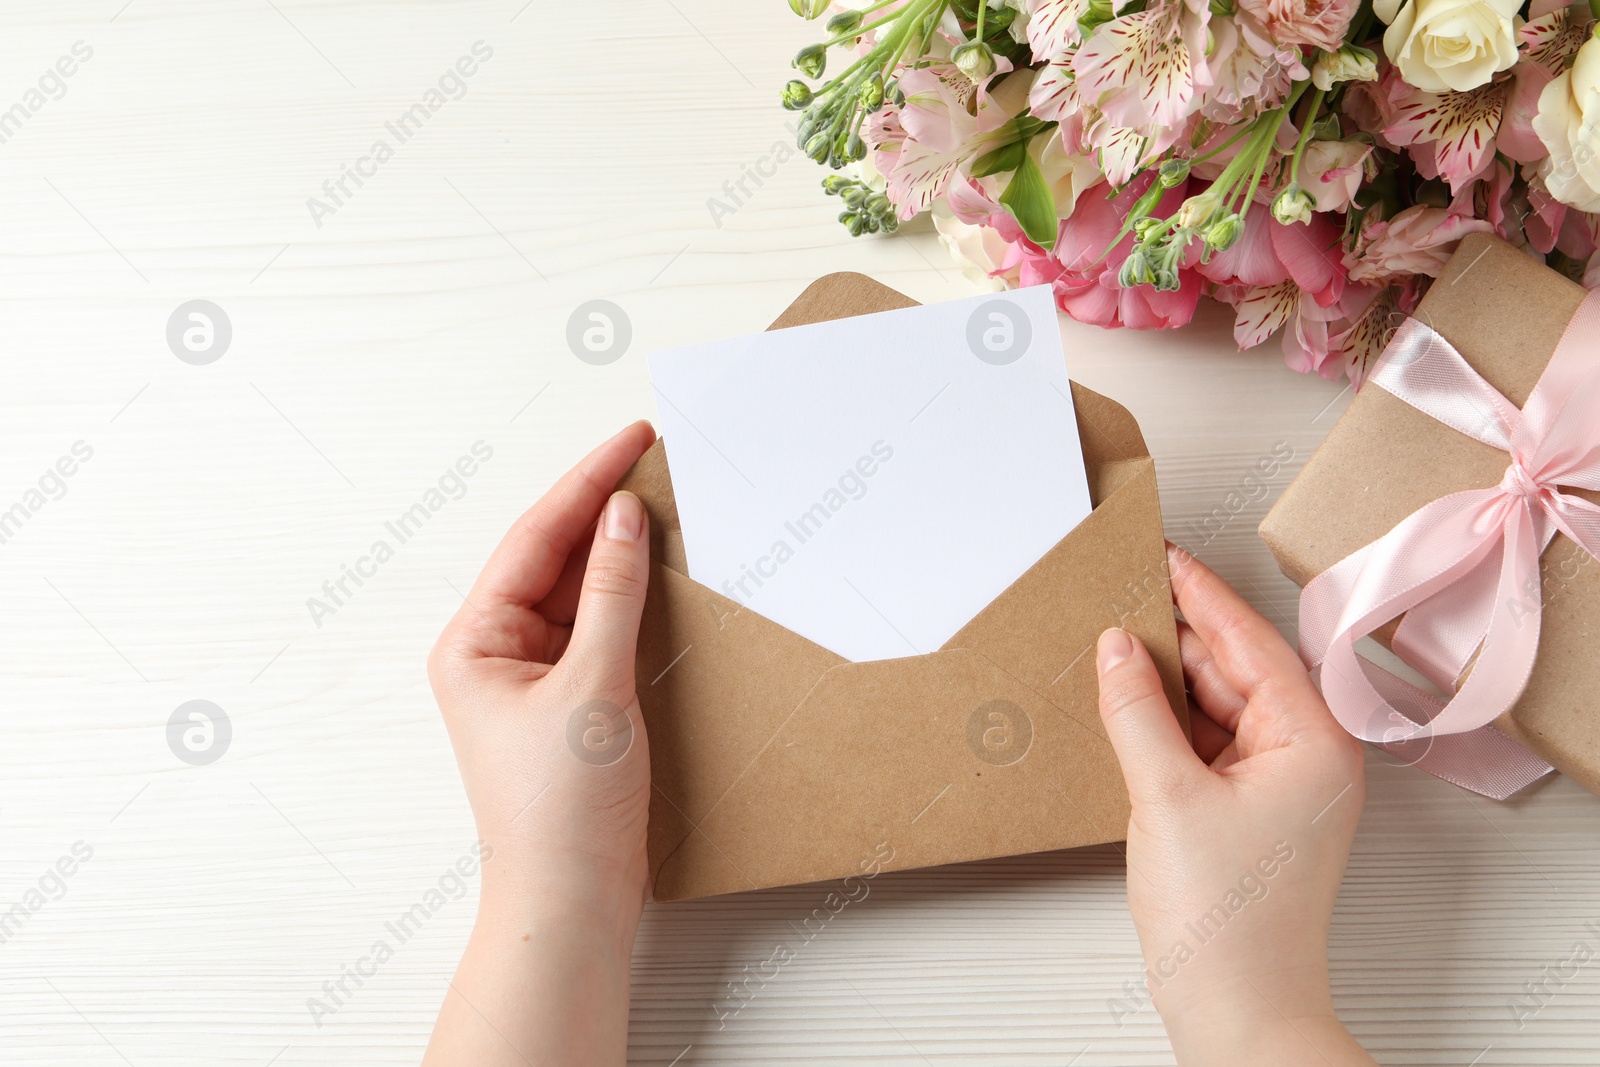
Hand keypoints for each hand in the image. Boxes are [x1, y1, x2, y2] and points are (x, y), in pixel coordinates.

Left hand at [424, 421, 655, 1066]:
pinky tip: (659, 574)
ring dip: (617, 552)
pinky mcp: (567, 702)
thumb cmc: (561, 810)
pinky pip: (595, 629)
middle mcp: (493, 651)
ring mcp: (530, 677)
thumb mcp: (593, 687)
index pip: (536, 537)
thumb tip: (624, 518)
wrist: (571, 900)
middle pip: (552, 556)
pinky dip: (627, 599)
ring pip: (576, 590)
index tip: (633, 440)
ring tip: (664, 502)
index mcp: (474, 641)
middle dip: (602, 509)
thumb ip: (610, 594)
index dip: (587, 483)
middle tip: (654, 458)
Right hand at [1095, 543, 1374, 1066]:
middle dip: (1179, 634)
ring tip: (1115, 643)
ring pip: (1219, 705)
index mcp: (1314, 740)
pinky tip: (1129, 704)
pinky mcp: (1252, 810)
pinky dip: (1170, 721)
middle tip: (1123, 592)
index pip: (1251, 642)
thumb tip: (1117, 648)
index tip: (1162, 555)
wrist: (1237, 1009)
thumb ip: (1137, 710)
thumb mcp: (1167, 796)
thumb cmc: (1229, 923)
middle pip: (1237, 669)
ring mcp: (1282, 784)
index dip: (1201, 594)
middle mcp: (1308, 755)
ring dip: (1169, 679)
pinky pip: (1209, 742)